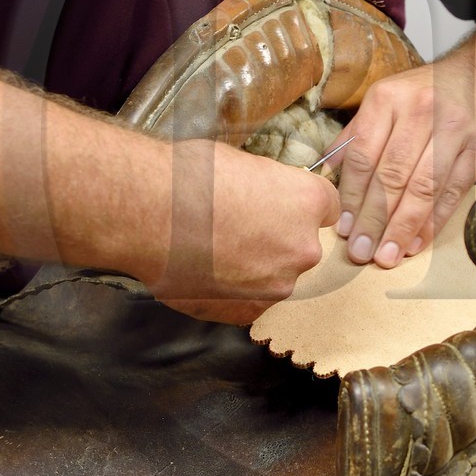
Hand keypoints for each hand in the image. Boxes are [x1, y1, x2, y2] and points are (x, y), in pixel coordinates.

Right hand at [143, 140, 339, 323]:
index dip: (301, 206)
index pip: (327, 208)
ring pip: (274, 276)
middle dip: (276, 239)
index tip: (285, 208)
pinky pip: (248, 301)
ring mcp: (276, 285)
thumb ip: (269, 187)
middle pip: (300, 246)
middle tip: (236, 228)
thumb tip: (266, 194)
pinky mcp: (246, 311)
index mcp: (307, 202)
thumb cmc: (188, 179)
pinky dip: (230, 290)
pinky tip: (204, 269)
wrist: (148, 214)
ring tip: (213, 250)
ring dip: (253, 268)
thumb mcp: (241, 164)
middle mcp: (303, 248)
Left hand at [332, 62, 475, 268]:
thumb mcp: (384, 100)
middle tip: (362, 252)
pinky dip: (434, 222)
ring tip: (388, 255)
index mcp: (388, 99)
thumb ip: (356, 135)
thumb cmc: (424, 94)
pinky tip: (417, 242)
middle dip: (375, 220)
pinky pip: (452, 192)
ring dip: (403, 227)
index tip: (345, 228)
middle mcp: (421, 111)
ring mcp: (454, 129)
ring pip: (424, 188)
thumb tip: (325, 173)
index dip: (352, 197)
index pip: (364, 156)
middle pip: (393, 175)